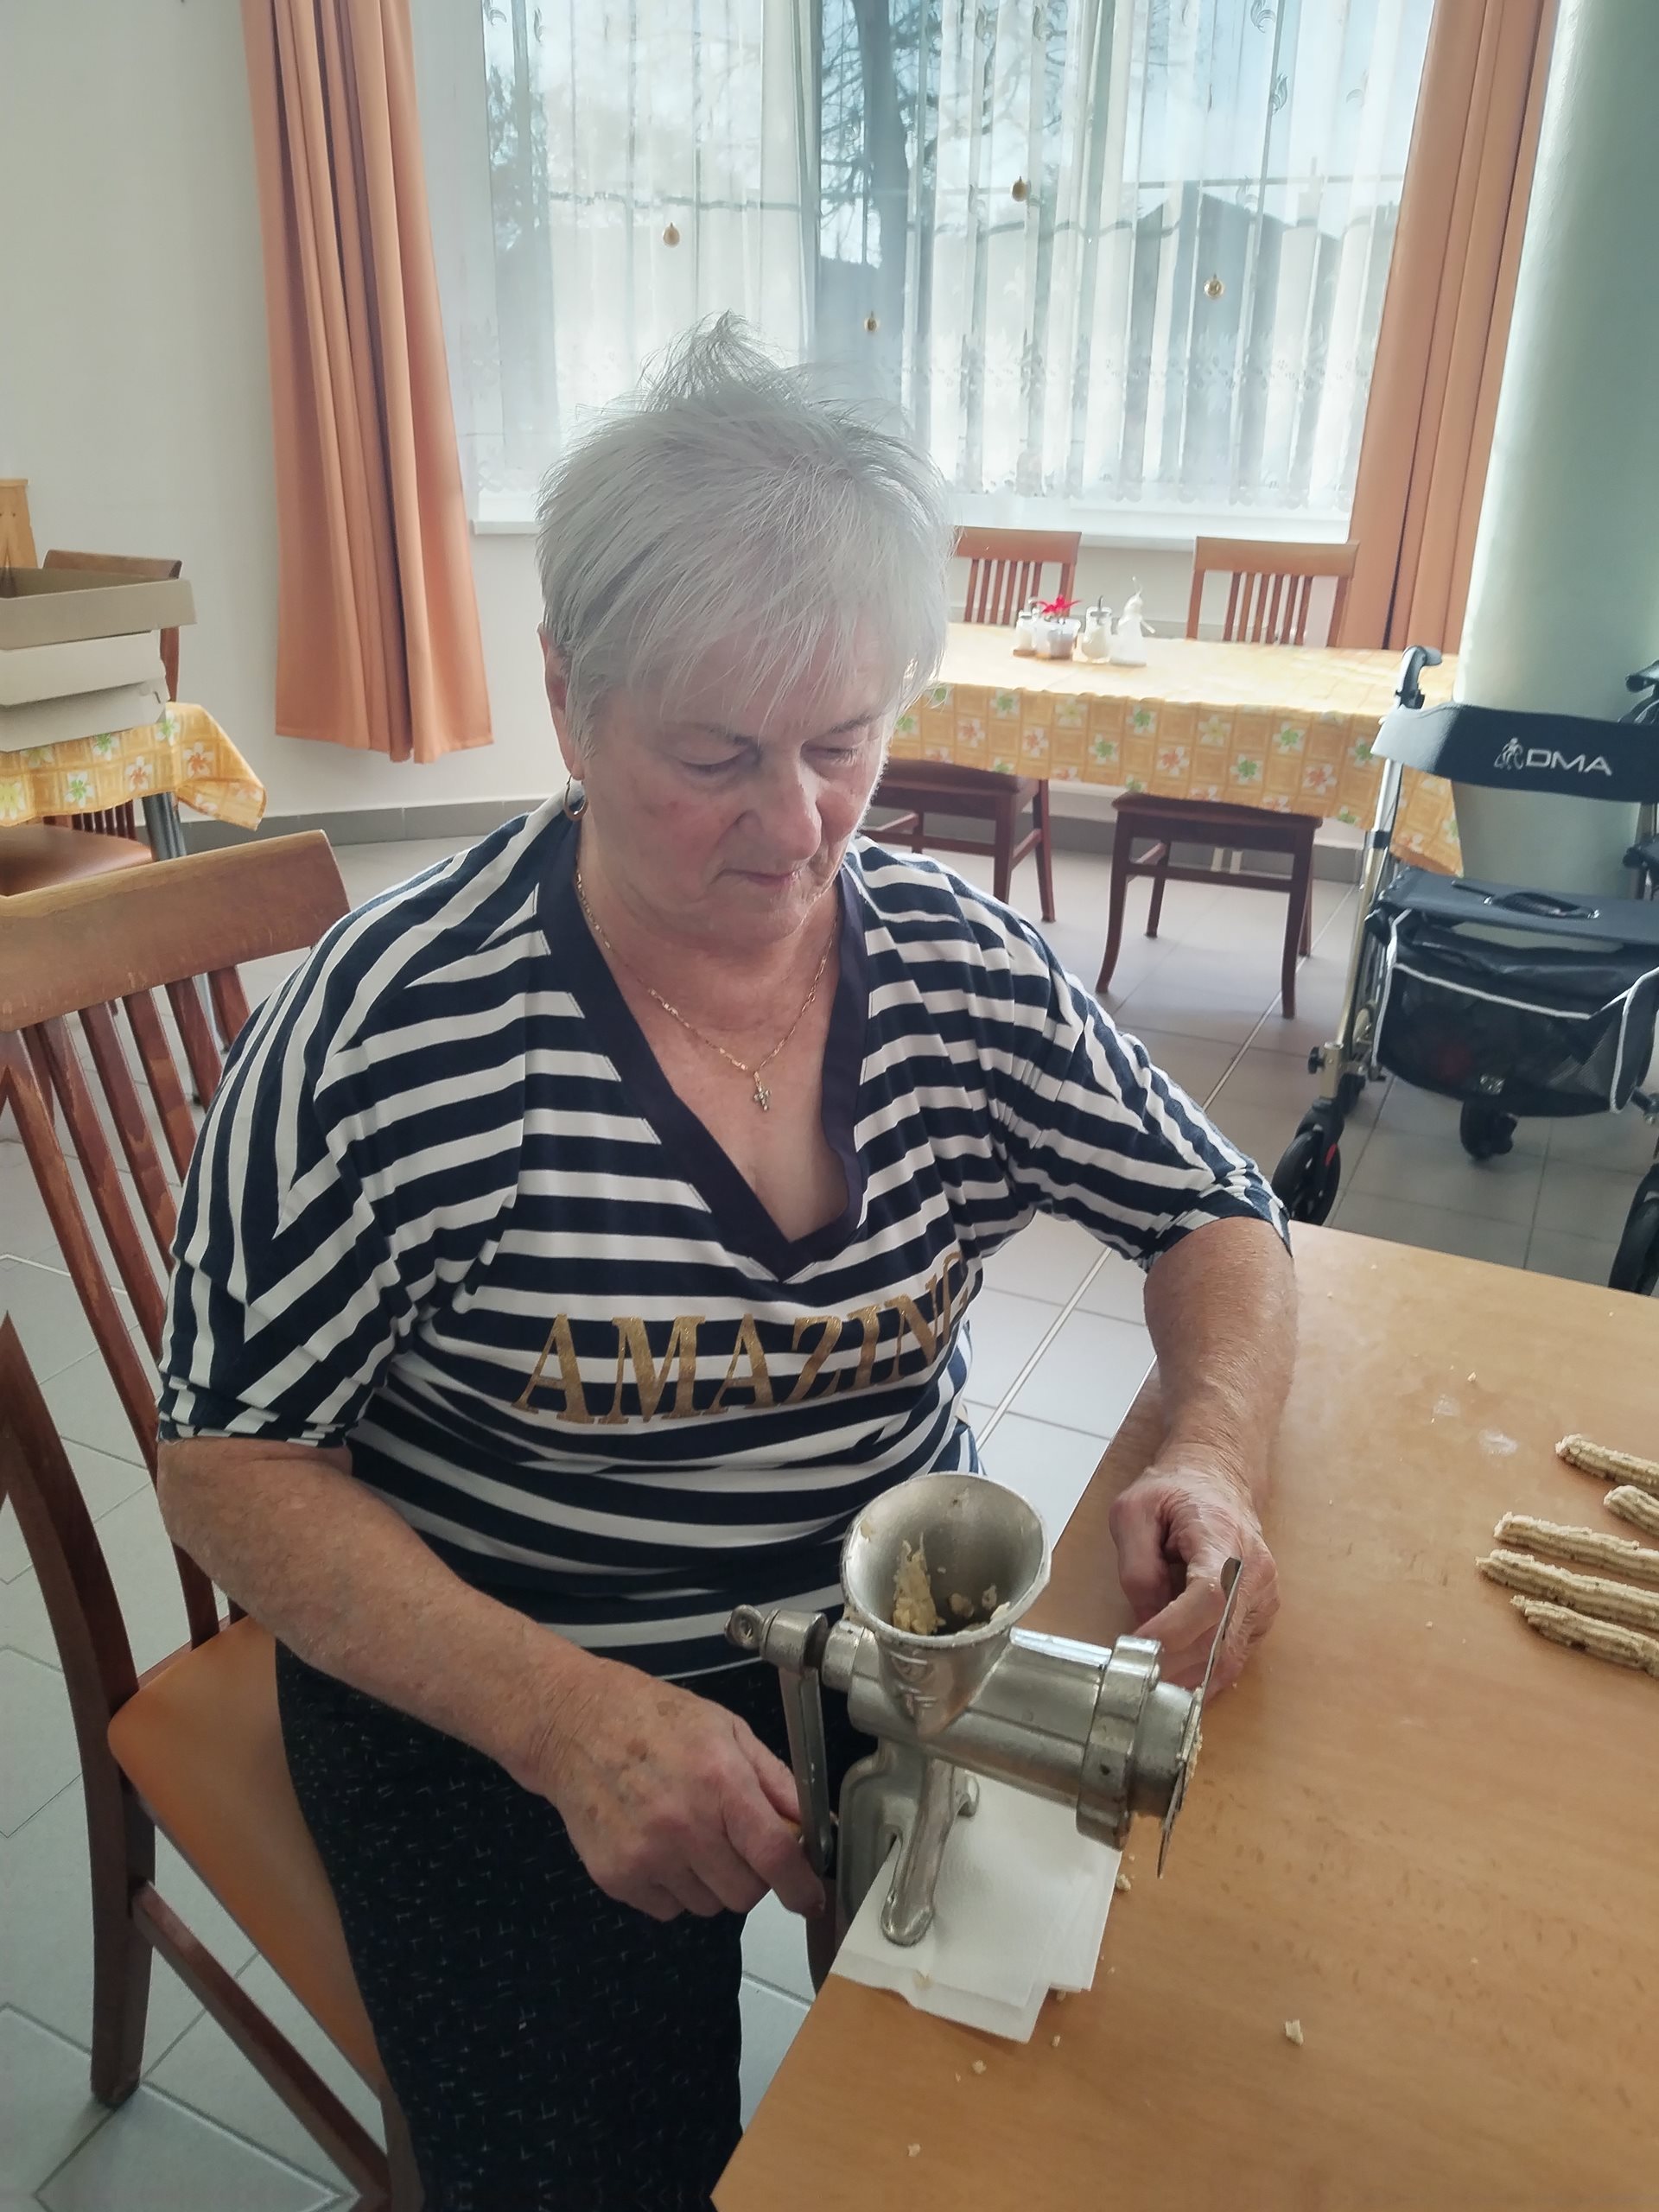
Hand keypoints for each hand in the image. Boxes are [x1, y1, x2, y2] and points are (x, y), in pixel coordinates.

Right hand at [518, 1652, 826, 1924]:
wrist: (576, 1726)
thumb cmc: (656, 1720)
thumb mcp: (727, 1730)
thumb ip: (775, 1780)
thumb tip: (814, 1824)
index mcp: (719, 1781)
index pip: (774, 1855)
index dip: (800, 1886)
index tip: (810, 1898)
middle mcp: (684, 1825)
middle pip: (744, 1894)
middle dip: (751, 1875)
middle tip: (735, 1842)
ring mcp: (646, 1856)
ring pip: (707, 1906)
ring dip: (710, 1882)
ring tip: (689, 1836)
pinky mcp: (616, 1877)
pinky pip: (669, 1909)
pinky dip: (674, 1888)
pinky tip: (659, 1846)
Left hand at [1107, 1459, 1278, 1693]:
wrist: (1217, 1478)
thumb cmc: (1174, 1491)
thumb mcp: (1134, 1513)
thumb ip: (1137, 1569)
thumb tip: (1145, 1623)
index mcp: (1222, 1538)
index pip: (1208, 1596)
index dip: (1174, 1630)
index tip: (1138, 1647)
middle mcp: (1255, 1572)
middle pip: (1219, 1635)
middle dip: (1174, 1664)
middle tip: (1133, 1677)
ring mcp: (1264, 1596)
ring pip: (1229, 1655)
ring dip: (1189, 1678)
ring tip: (1150, 1686)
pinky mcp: (1261, 1614)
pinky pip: (1236, 1656)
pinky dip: (1205, 1674)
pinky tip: (1176, 1681)